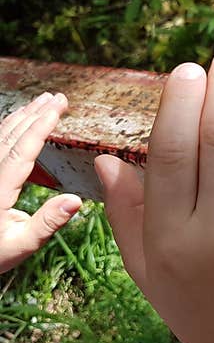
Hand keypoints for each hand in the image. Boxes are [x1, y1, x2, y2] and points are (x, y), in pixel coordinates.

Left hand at [0, 92, 81, 273]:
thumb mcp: (22, 245)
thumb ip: (48, 223)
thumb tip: (76, 201)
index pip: (22, 151)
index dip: (41, 127)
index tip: (58, 108)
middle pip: (11, 136)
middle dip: (35, 114)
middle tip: (58, 98)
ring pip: (1, 136)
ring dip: (23, 116)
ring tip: (43, 102)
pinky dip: (10, 128)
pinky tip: (21, 121)